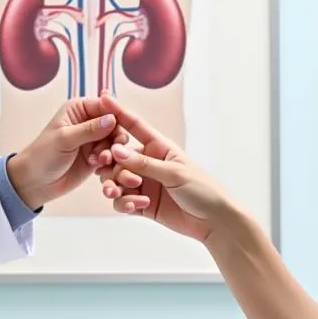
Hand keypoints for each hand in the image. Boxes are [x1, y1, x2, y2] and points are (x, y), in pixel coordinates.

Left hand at [6, 97, 129, 208]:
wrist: (35, 182)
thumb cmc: (42, 155)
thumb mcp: (65, 139)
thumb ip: (89, 129)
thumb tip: (112, 119)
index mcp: (79, 109)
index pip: (105, 105)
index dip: (116, 113)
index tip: (121, 125)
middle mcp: (89, 121)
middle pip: (115, 123)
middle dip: (115, 136)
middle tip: (112, 149)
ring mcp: (94, 140)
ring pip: (115, 141)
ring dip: (111, 151)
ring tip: (99, 160)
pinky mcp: (97, 156)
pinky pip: (112, 156)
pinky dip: (109, 161)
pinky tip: (97, 167)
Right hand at [94, 93, 236, 241]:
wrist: (214, 220)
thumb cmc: (203, 190)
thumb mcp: (174, 173)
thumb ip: (144, 164)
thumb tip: (116, 150)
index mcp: (159, 147)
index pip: (134, 126)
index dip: (118, 112)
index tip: (103, 97)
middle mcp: (148, 163)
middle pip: (117, 158)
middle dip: (113, 167)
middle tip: (120, 180)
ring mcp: (144, 183)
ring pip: (116, 180)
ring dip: (115, 187)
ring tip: (124, 196)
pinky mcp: (142, 203)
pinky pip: (122, 200)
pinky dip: (124, 203)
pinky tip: (136, 207)